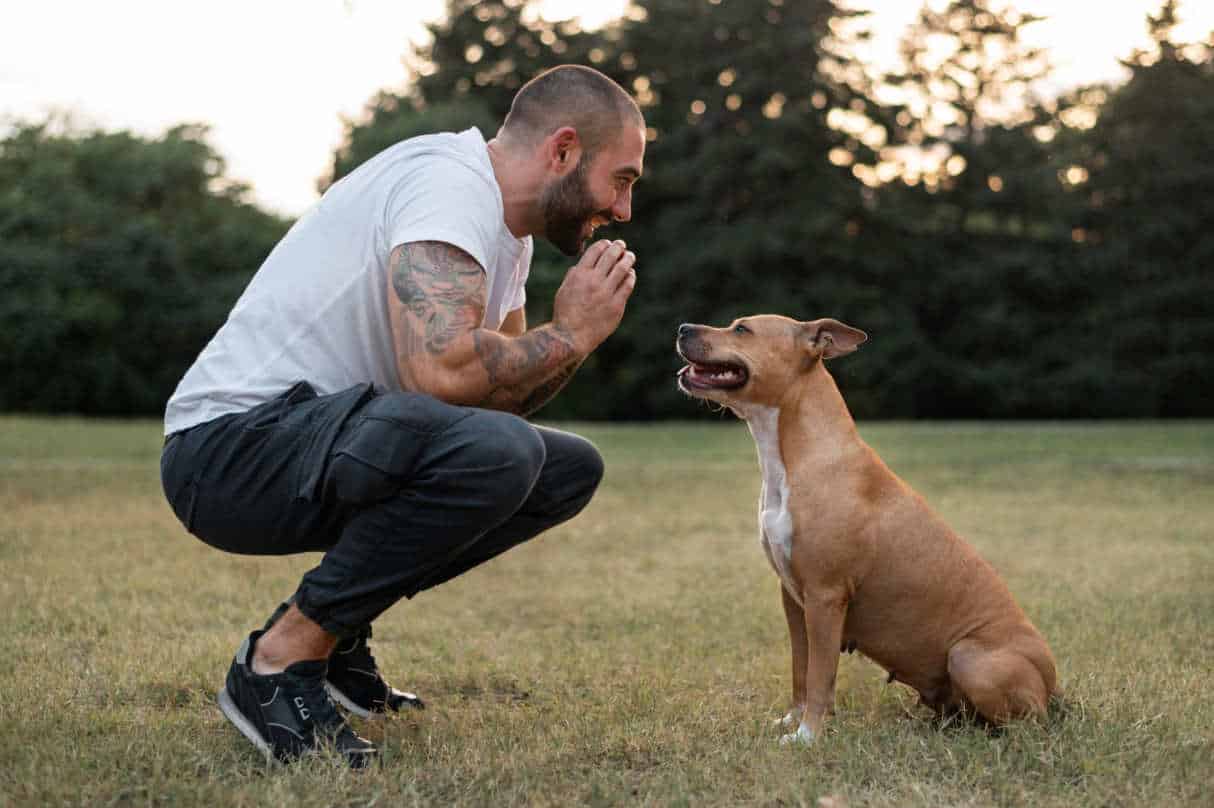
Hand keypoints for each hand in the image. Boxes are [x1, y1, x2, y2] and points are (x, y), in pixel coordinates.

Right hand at [552, 239, 636, 354]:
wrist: (570, 336)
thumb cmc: (565, 313)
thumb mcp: (563, 289)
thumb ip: (574, 275)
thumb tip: (583, 264)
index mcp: (579, 275)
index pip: (595, 250)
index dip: (604, 244)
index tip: (608, 244)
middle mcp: (594, 281)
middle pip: (611, 255)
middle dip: (618, 247)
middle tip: (621, 245)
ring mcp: (606, 293)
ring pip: (623, 268)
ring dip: (628, 259)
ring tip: (629, 256)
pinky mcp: (616, 305)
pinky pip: (627, 285)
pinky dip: (630, 276)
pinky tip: (630, 274)